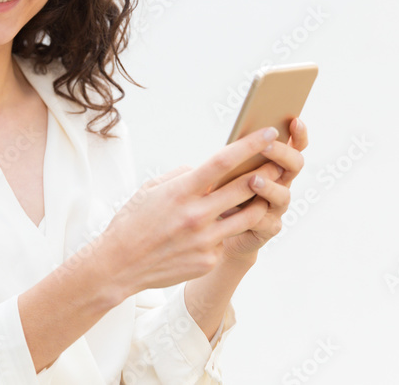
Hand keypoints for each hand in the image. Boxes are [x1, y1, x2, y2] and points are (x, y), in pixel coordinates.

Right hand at [92, 126, 281, 298]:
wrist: (119, 265)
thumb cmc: (133, 222)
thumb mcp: (151, 189)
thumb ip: (182, 176)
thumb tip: (204, 169)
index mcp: (181, 191)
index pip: (223, 162)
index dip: (250, 145)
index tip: (268, 133)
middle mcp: (197, 214)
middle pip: (245, 187)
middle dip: (267, 172)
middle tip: (279, 162)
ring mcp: (205, 240)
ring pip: (248, 216)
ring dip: (259, 202)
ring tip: (262, 195)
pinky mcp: (209, 260)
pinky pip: (227, 240)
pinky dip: (227, 231)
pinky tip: (217, 230)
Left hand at [221, 117, 308, 260]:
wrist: (219, 227)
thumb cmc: (222, 189)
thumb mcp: (226, 167)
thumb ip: (235, 153)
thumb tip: (235, 135)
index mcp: (275, 163)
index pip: (294, 145)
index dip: (299, 134)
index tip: (295, 120)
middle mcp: (282, 182)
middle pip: (294, 165)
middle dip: (281, 153)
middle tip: (265, 146)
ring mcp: (277, 205)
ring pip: (283, 194)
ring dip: (268, 186)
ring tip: (252, 180)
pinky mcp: (269, 227)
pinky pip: (267, 221)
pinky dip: (254, 215)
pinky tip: (239, 210)